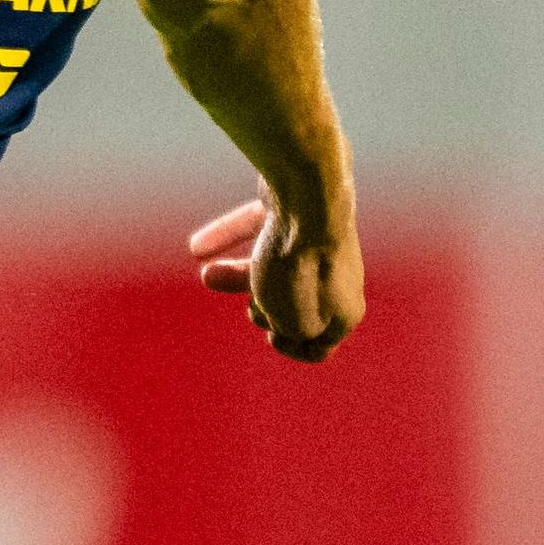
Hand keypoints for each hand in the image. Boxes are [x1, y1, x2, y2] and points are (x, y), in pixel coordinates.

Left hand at [187, 196, 363, 363]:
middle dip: (263, 309)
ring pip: (273, 266)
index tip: (271, 336)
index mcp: (345, 311)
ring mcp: (316, 242)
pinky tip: (198, 247)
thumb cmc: (300, 267)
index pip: (320, 345)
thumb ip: (292, 332)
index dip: (292, 348)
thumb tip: (283, 324)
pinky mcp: (294, 211)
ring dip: (237, 275)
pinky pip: (260, 230)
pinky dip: (231, 238)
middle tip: (252, 306)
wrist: (308, 196)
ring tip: (207, 274)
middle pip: (292, 302)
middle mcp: (338, 277)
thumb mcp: (294, 322)